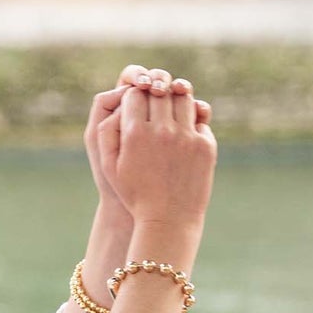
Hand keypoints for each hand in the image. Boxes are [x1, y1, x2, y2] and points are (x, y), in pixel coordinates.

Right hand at [86, 65, 211, 216]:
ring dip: (175, 100)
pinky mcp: (205, 145)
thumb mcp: (110, 165)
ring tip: (170, 111)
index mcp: (135, 134)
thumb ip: (107, 131)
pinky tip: (185, 132)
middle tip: (153, 101)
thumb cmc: (134, 193)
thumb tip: (121, 100)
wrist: (168, 220)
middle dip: (154, 93)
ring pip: (182, 99)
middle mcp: (162, 131)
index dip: (133, 96)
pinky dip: (192, 120)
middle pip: (159, 92)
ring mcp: (187, 137)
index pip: (134, 94)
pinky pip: (199, 119)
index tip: (135, 104)